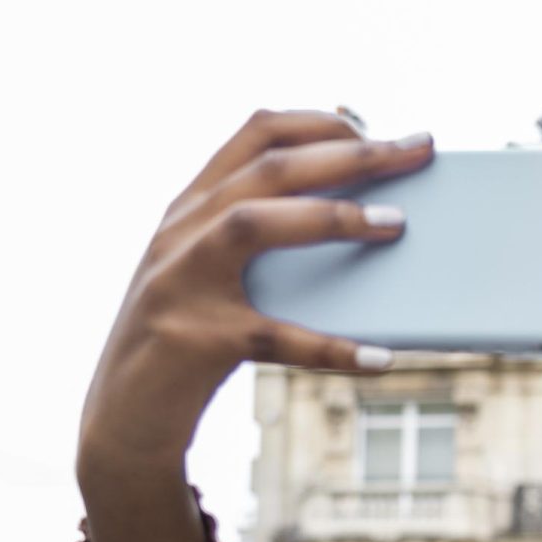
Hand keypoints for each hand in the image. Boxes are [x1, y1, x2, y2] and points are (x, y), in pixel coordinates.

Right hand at [75, 111, 431, 541]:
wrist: (124, 419)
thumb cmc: (188, 344)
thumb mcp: (212, 277)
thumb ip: (261, 241)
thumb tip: (361, 218)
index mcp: (190, 207)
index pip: (255, 134)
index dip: (321, 122)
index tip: (376, 127)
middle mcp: (180, 232)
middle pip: (270, 168)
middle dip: (351, 153)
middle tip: (417, 151)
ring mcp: (181, 282)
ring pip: (256, 223)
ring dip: (333, 217)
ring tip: (399, 224)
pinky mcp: (193, 341)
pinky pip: (272, 336)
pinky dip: (330, 347)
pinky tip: (378, 357)